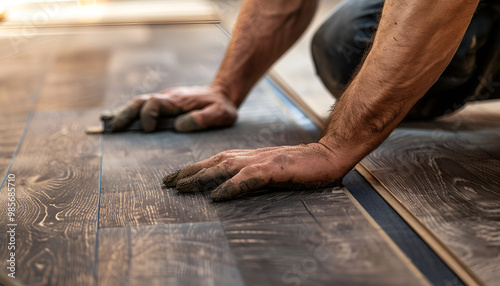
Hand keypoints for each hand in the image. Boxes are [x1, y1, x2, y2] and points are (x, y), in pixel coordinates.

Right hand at [101, 84, 236, 131]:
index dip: (148, 116)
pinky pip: (143, 107)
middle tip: (111, 127)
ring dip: (123, 113)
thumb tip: (178, 126)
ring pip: (138, 103)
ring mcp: (165, 100)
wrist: (223, 93)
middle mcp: (168, 98)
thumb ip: (203, 119)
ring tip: (108, 125)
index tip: (149, 130)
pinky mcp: (165, 104)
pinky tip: (118, 120)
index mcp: (178, 101)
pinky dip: (129, 112)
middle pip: (140, 102)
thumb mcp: (220, 114)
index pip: (154, 103)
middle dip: (125, 114)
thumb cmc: (223, 106)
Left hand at [162, 143, 345, 200]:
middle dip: (188, 172)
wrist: (325, 156)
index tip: (175, 177)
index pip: (214, 160)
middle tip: (167, 182)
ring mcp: (260, 161)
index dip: (193, 168)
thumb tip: (226, 186)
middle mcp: (249, 156)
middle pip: (212, 162)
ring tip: (183, 187)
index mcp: (247, 156)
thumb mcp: (268, 169)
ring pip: (224, 167)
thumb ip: (249, 174)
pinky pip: (247, 179)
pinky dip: (230, 187)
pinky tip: (216, 196)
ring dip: (201, 177)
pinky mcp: (273, 170)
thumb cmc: (297, 166)